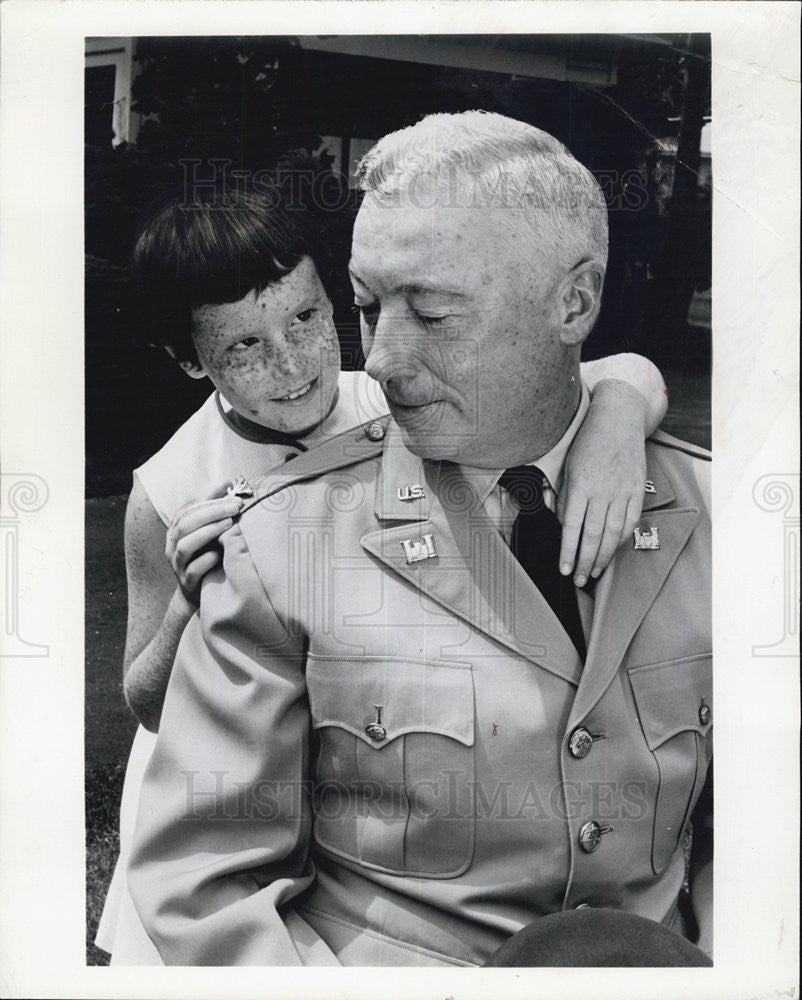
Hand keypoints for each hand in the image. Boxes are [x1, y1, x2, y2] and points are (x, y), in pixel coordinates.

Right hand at [165, 489, 243, 604]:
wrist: (200, 591)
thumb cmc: (206, 554)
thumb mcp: (209, 530)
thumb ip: (214, 508)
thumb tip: (229, 482)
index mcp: (176, 530)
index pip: (188, 510)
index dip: (209, 502)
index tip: (233, 496)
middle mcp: (172, 546)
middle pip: (185, 525)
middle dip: (211, 514)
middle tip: (234, 508)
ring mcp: (177, 565)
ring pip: (185, 546)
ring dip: (207, 533)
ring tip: (229, 525)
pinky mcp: (186, 582)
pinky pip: (192, 570)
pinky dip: (205, 561)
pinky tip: (219, 554)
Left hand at [557, 381, 647, 585]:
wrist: (618, 419)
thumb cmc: (587, 443)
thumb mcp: (567, 467)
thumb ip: (563, 497)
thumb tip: (562, 525)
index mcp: (580, 485)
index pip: (572, 527)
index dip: (568, 552)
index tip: (564, 569)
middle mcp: (603, 490)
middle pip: (593, 535)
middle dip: (585, 561)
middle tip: (579, 580)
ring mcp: (623, 491)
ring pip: (613, 533)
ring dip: (604, 556)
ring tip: (595, 572)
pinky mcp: (638, 489)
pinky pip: (630, 521)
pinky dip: (621, 539)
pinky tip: (612, 551)